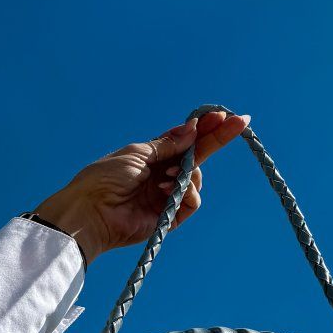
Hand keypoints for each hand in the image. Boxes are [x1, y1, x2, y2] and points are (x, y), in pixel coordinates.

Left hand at [34, 109, 250, 263]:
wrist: (90, 213)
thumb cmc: (104, 179)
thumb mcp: (137, 153)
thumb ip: (167, 144)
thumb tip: (192, 129)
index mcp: (152, 156)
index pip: (184, 140)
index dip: (204, 128)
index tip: (222, 116)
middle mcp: (162, 174)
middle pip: (197, 155)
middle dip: (217, 138)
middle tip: (241, 122)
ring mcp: (166, 195)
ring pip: (196, 178)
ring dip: (188, 173)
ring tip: (168, 177)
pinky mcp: (168, 217)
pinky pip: (191, 202)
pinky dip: (186, 193)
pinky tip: (167, 191)